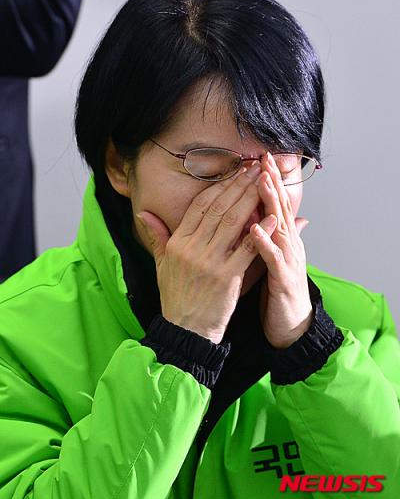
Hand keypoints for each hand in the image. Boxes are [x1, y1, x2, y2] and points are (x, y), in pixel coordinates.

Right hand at [135, 162, 264, 343]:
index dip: (218, 186)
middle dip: (237, 185)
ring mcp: (210, 262)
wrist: (185, 330)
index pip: (199, 206)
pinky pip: (246, 249)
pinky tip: (271, 217)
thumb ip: (156, 236)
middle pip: (218, 208)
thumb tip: (144, 213)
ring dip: (249, 200)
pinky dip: (260, 232)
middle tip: (253, 168)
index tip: (233, 172)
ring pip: (232, 223)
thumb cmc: (175, 296)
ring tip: (263, 182)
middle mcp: (192, 248)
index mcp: (177, 242)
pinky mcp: (227, 277)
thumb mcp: (160, 264)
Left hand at [249, 152, 312, 348]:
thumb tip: (283, 216)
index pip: (272, 204)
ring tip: (261, 181)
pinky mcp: (283, 280)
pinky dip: (264, 242)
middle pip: (279, 208)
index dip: (266, 182)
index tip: (257, 159)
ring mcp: (287, 261)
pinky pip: (272, 258)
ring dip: (271, 203)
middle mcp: (287, 245)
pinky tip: (254, 228)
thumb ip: (274, 236)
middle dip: (271, 182)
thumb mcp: (274, 258)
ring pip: (279, 226)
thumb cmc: (279, 290)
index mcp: (281, 239)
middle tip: (263, 158)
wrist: (291, 325)